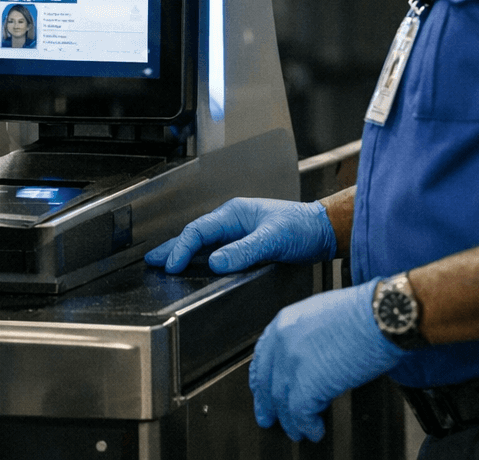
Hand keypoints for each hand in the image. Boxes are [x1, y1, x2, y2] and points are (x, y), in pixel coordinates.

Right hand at [144, 198, 335, 273]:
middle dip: (173, 246)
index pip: (198, 230)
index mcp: (234, 213)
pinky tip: (197, 266)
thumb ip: (244, 251)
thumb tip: (215, 262)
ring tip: (167, 263)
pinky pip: (216, 250)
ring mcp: (239, 232)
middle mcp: (233, 221)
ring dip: (184, 252)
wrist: (325, 230)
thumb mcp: (273, 239)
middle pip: (195, 233)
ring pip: (204, 242)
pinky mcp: (247, 244)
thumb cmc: (303, 227)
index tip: (171, 265)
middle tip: (153, 260)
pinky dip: (201, 257)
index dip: (182, 248)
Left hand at [250, 280, 404, 441]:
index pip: (262, 356)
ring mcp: (292, 363)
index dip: (260, 378)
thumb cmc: (362, 314)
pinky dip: (307, 426)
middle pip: (266, 381)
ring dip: (290, 421)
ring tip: (297, 431)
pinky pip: (300, 413)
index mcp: (285, 322)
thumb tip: (309, 359)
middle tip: (267, 417)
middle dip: (267, 404)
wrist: (379, 317)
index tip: (262, 391)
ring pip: (281, 401)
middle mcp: (283, 341)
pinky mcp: (307, 383)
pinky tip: (314, 430)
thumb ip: (306, 336)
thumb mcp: (321, 315)